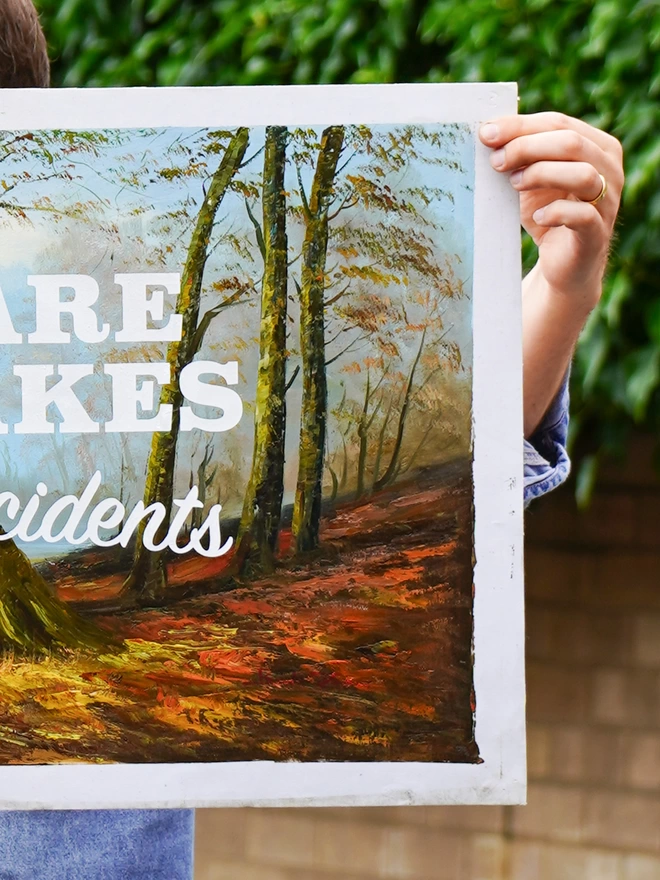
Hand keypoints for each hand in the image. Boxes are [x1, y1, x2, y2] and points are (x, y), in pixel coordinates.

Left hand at [479, 112, 623, 314]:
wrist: (561, 263)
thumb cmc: (547, 212)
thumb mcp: (530, 178)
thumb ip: (519, 154)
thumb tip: (489, 131)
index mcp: (597, 145)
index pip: (558, 123)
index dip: (520, 126)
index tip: (486, 134)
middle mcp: (610, 169)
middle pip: (571, 143)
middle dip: (526, 147)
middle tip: (496, 161)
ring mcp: (609, 202)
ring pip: (582, 174)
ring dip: (541, 174)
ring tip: (515, 184)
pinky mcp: (598, 233)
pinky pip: (583, 215)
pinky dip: (555, 213)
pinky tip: (538, 217)